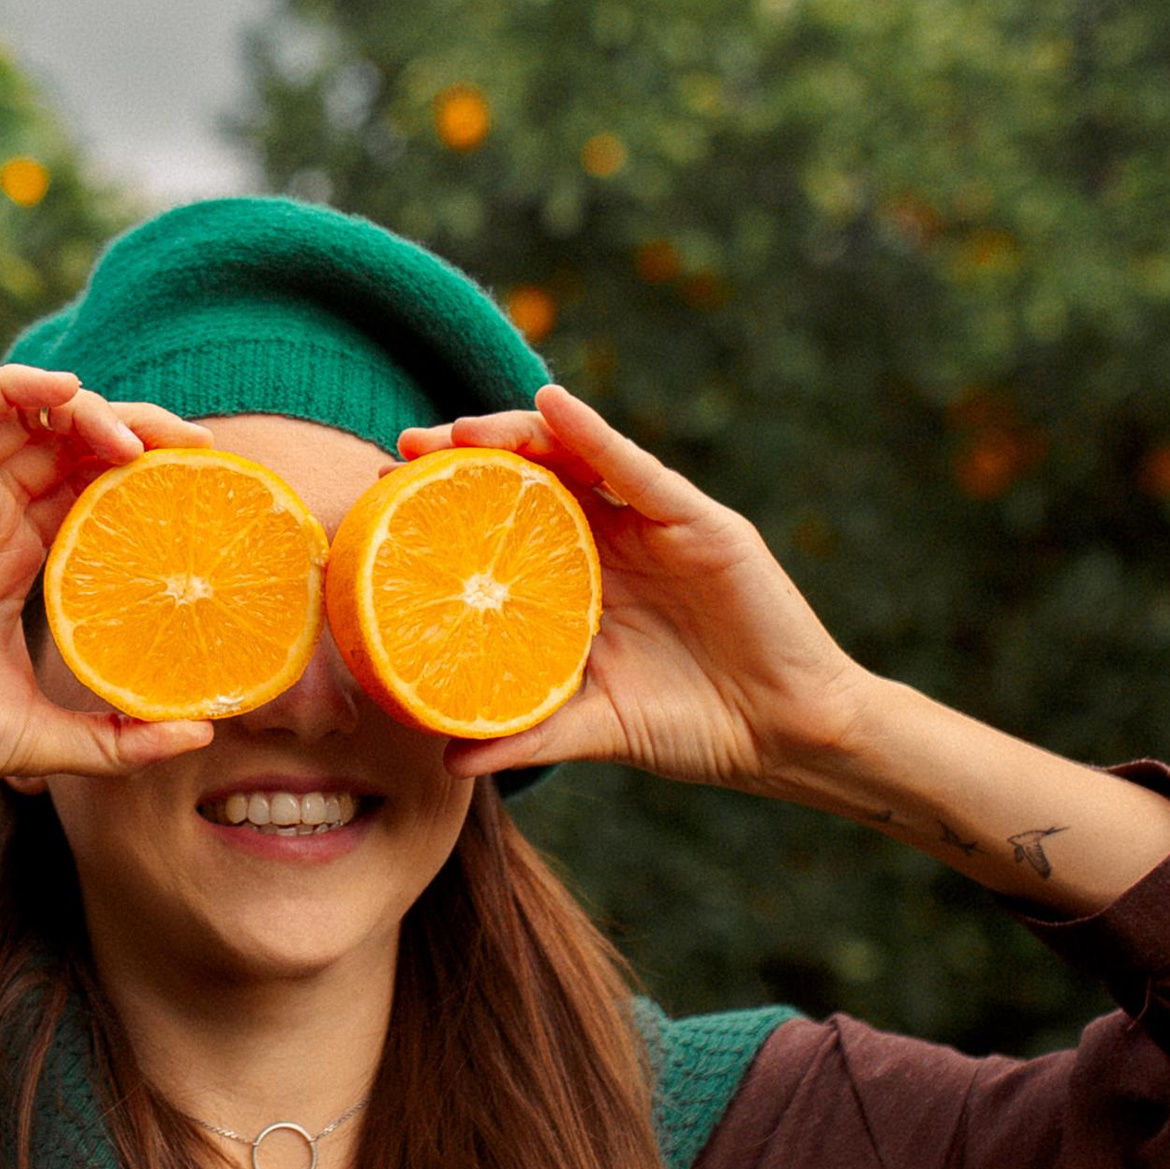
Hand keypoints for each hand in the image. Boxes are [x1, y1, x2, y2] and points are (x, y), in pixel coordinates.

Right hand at [0, 365, 217, 802]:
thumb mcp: (47, 737)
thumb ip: (119, 736)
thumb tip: (201, 731)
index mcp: (15, 562)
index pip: (90, 488)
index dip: (145, 474)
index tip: (203, 484)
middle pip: (70, 443)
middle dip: (136, 431)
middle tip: (194, 448)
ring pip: (26, 415)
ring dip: (88, 407)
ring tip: (138, 438)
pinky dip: (17, 384)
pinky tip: (70, 394)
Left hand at [399, 383, 873, 794]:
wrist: (783, 738)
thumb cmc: (692, 727)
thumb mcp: (593, 729)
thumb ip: (527, 734)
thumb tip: (449, 761)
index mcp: (582, 578)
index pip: (505, 521)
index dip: (448, 501)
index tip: (385, 494)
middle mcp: (613, 540)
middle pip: (531, 475)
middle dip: (467, 453)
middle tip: (406, 447)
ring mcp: (655, 525)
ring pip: (576, 457)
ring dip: (515, 432)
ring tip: (458, 428)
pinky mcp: (700, 522)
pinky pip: (637, 469)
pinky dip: (593, 433)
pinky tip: (553, 407)